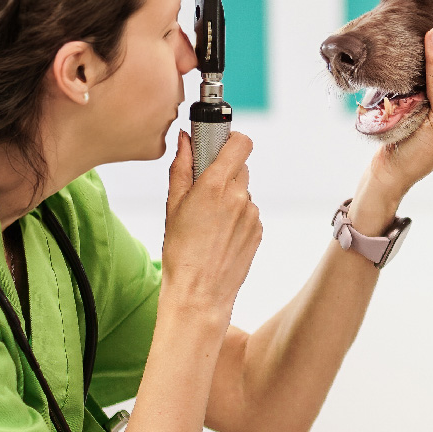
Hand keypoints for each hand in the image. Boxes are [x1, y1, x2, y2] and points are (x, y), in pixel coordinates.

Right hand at [162, 130, 262, 326]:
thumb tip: (185, 139)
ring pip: (244, 190)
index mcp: (215, 186)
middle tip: (204, 189)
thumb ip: (181, 168)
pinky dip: (237, 215)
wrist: (200, 293)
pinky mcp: (259, 230)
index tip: (217, 144)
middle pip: (240, 166)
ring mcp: (253, 214)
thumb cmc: (180, 252)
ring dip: (230, 195)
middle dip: (224, 170)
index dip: (230, 139)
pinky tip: (219, 234)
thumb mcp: (173, 205)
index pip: (241, 142)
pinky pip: (249, 211)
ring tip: (209, 220)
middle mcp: (239, 196)